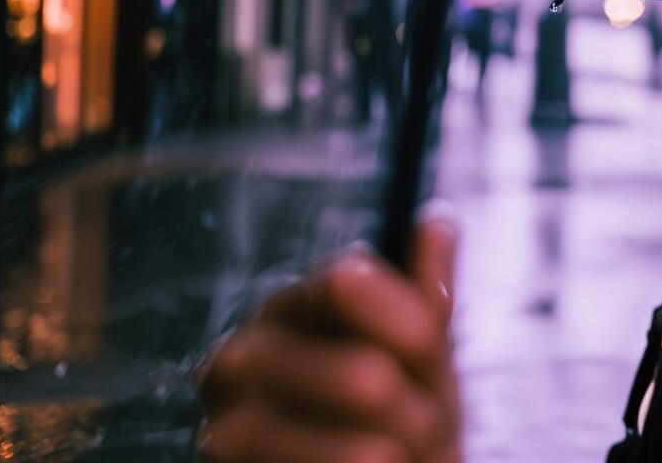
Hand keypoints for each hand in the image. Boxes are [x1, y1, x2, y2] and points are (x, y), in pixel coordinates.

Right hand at [198, 213, 461, 462]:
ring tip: (398, 458)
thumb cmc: (394, 423)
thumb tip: (436, 222)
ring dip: (405, 456)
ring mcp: (225, 432)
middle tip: (423, 432)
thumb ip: (425, 298)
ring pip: (368, 449)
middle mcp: (238, 360)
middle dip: (423, 414)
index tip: (431, 362)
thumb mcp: (420, 359)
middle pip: (369, 379)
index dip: (413, 328)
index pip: (350, 283)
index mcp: (286, 308)